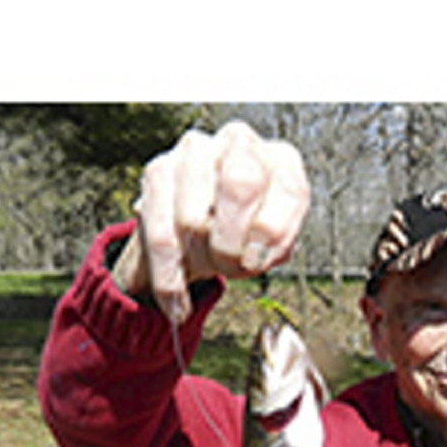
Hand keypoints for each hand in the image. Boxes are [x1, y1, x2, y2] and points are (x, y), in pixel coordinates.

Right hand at [113, 120, 309, 322]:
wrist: (209, 232)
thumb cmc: (252, 235)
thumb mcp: (275, 247)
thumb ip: (274, 248)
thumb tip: (255, 255)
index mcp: (283, 162)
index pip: (286, 188)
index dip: (271, 232)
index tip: (256, 263)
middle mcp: (241, 144)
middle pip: (240, 185)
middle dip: (232, 243)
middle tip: (230, 268)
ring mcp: (197, 151)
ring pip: (193, 217)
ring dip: (199, 259)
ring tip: (206, 270)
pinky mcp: (159, 170)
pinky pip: (160, 233)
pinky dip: (168, 278)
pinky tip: (176, 302)